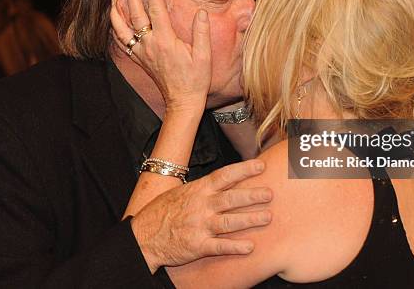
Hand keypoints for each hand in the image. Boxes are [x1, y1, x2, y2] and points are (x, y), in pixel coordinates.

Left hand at [110, 0, 211, 110]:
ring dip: (116, 12)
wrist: (182, 100)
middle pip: (135, 15)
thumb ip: (201, 32)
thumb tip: (201, 12)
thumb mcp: (204, 55)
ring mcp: (142, 53)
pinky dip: (115, 31)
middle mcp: (150, 45)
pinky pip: (122, 44)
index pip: (156, 10)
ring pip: (122, 30)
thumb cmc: (195, 78)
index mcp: (166, 40)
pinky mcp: (139, 60)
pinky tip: (114, 23)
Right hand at [129, 159, 272, 272]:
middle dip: (252, 195)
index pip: (224, 175)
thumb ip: (202, 186)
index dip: (243, 169)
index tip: (261, 165)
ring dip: (250, 220)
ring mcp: (199, 226)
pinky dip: (235, 247)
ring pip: (229, 222)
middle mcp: (201, 206)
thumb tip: (223, 178)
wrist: (143, 236)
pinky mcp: (197, 246)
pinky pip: (220, 247)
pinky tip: (250, 247)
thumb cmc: (161, 212)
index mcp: (197, 190)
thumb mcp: (180, 191)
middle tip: (271, 193)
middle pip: (231, 198)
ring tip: (267, 217)